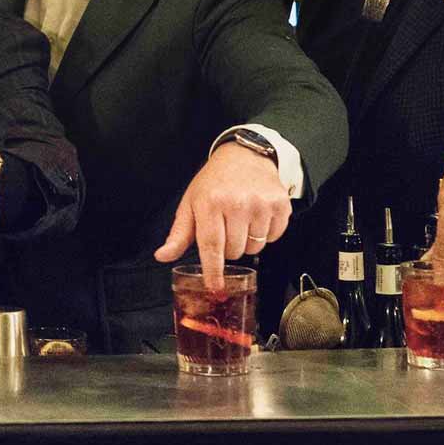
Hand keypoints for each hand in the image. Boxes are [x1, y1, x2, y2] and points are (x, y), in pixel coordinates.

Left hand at [154, 141, 290, 286]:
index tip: (215, 287)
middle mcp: (237, 204)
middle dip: (228, 248)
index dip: (213, 270)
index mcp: (210, 203)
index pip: (211, 246)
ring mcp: (261, 204)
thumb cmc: (214, 183)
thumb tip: (162, 256)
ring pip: (255, 248)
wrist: (244, 156)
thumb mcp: (191, 204)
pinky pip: (274, 238)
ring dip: (247, 242)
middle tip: (225, 228)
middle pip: (234, 252)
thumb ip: (179, 234)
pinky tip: (257, 216)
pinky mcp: (281, 205)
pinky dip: (265, 234)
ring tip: (241, 220)